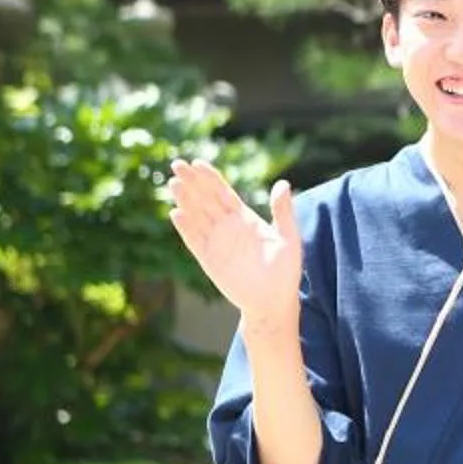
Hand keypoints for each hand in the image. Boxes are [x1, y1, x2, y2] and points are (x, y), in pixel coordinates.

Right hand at [164, 161, 302, 327]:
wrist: (273, 302)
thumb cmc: (285, 271)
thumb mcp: (288, 237)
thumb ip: (282, 211)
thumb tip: (283, 183)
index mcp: (245, 219)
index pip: (223, 193)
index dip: (210, 177)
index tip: (197, 162)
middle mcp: (227, 227)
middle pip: (206, 199)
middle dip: (192, 182)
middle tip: (177, 164)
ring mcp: (216, 242)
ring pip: (197, 216)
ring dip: (185, 200)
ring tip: (174, 183)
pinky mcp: (208, 259)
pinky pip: (194, 240)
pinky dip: (186, 227)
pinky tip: (176, 213)